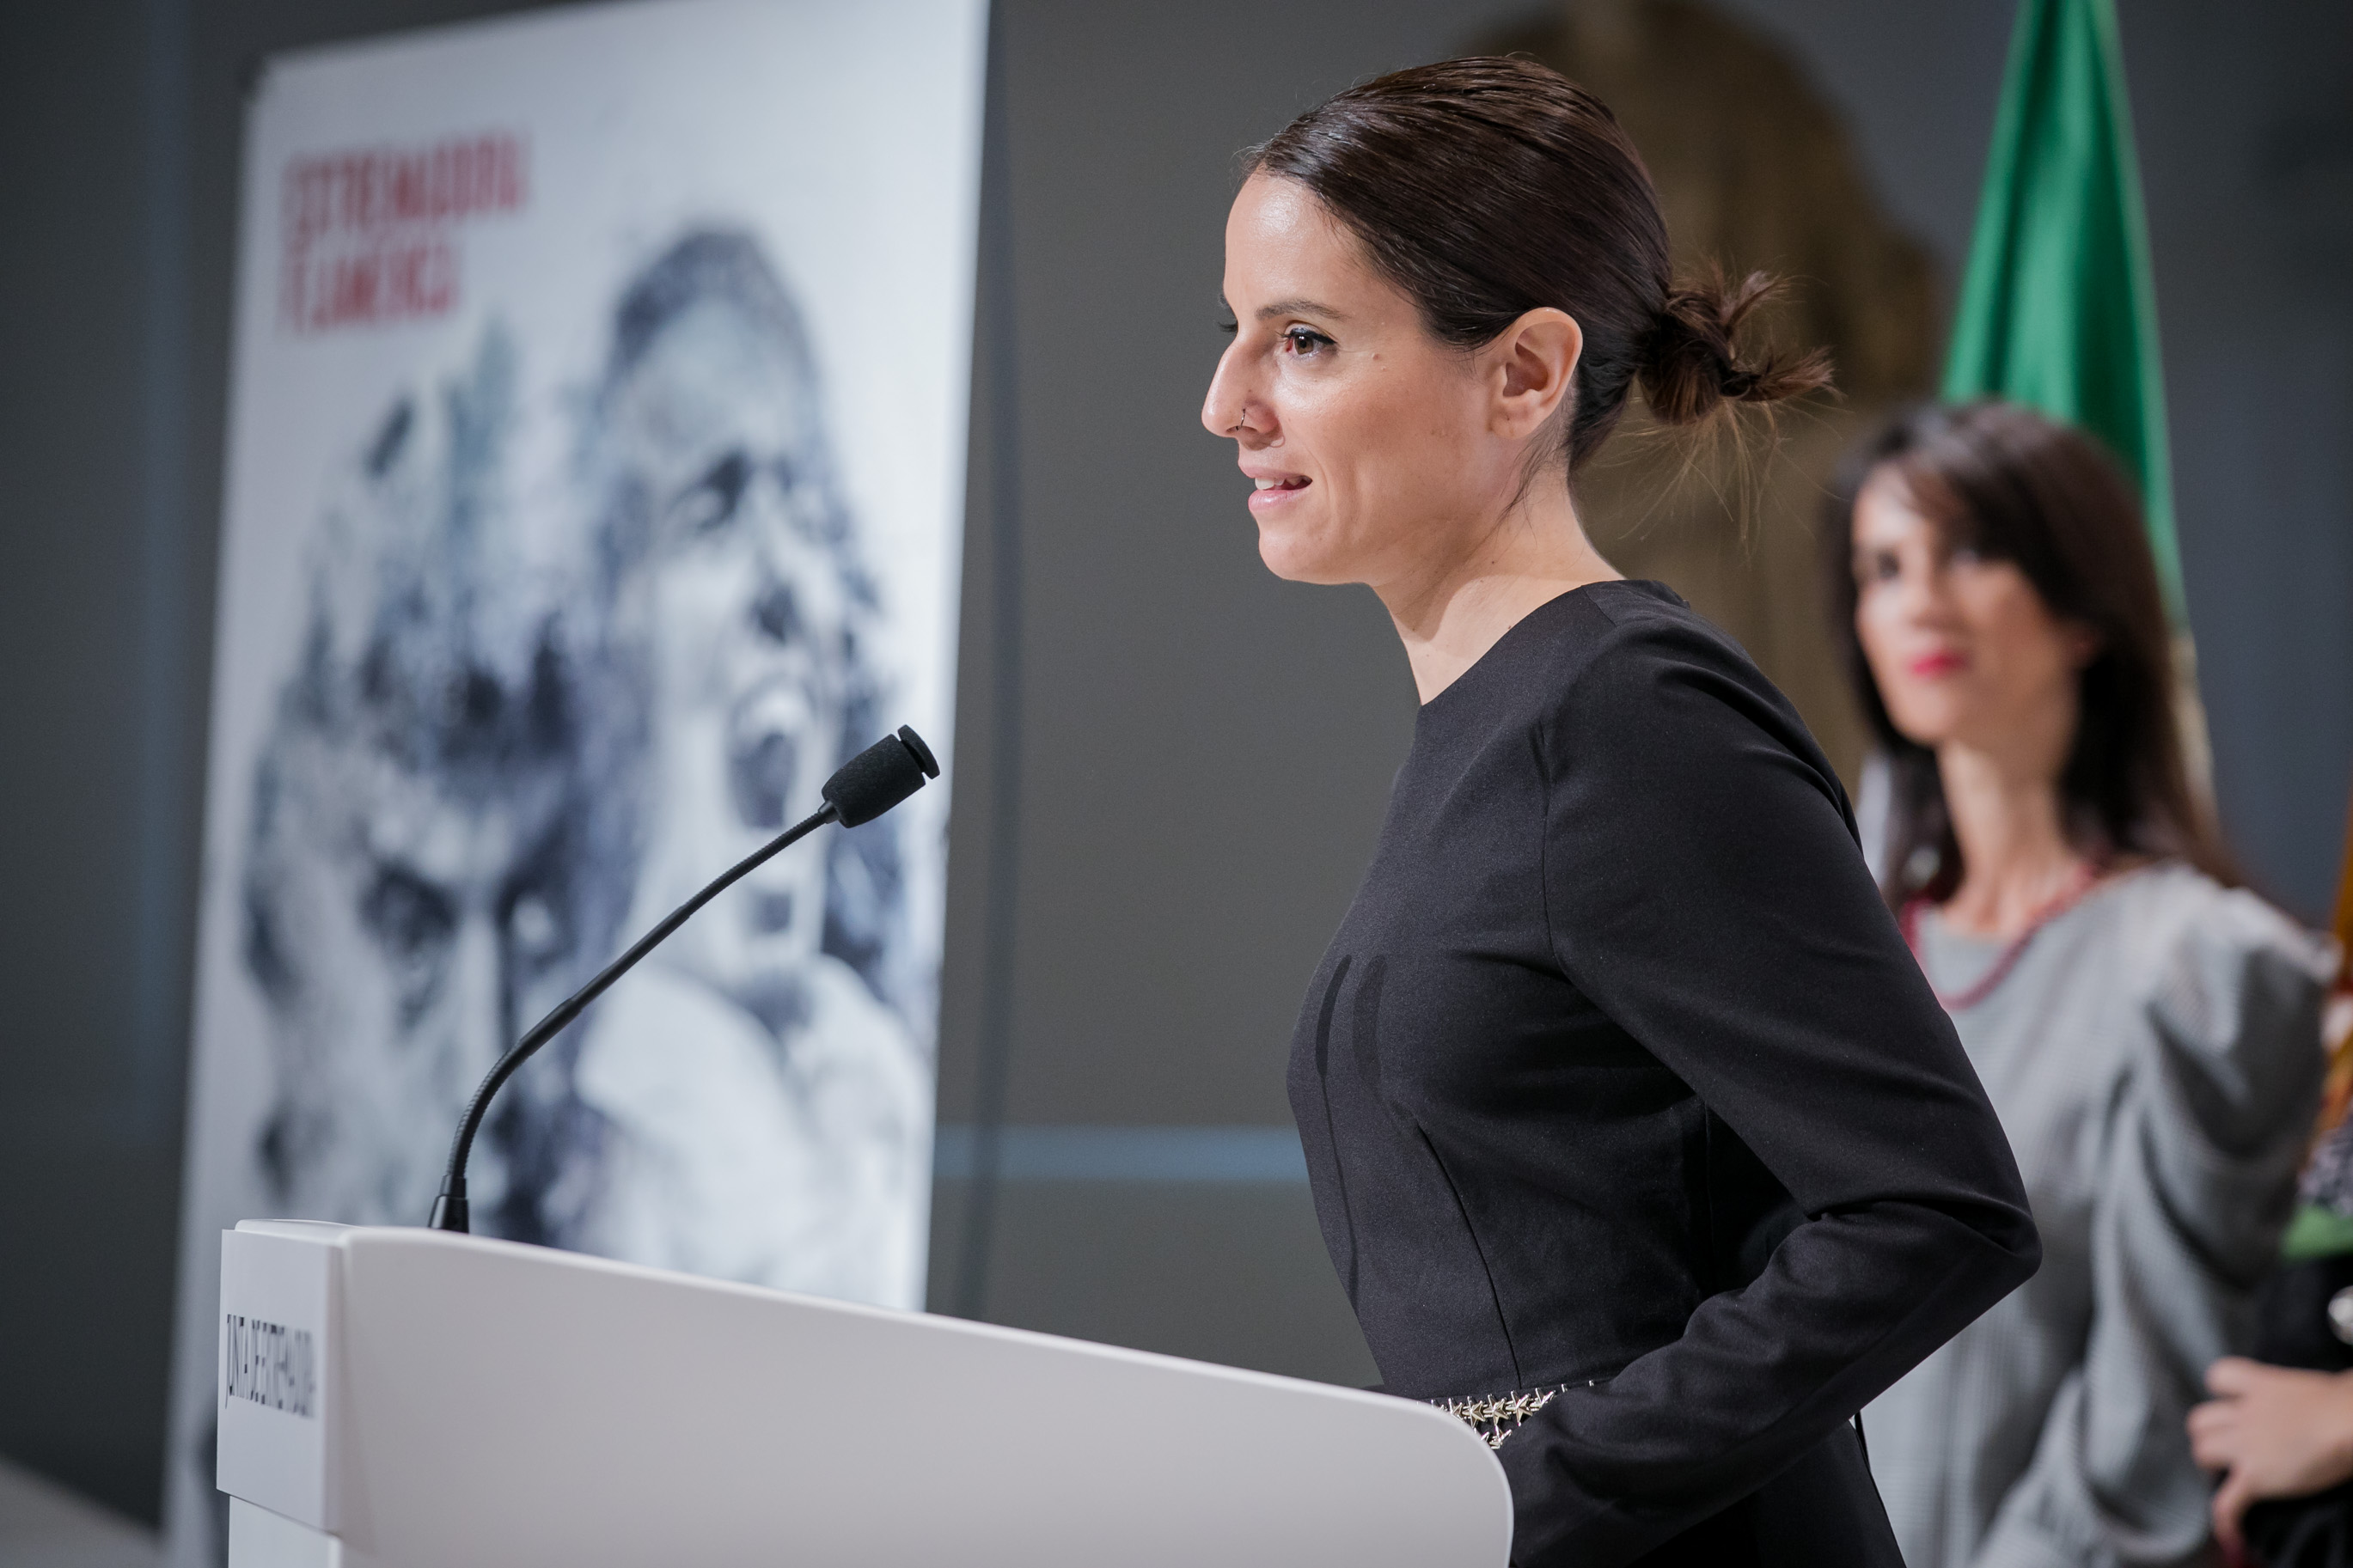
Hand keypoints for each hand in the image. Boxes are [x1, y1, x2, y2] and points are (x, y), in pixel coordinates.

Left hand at [2189, 1357, 2352, 1558]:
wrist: (2348, 1423)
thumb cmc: (2344, 1402)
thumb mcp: (2313, 1386)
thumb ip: (2297, 1390)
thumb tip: (2323, 1397)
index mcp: (2260, 1386)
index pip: (2220, 1376)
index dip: (2221, 1390)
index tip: (2232, 1401)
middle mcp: (2245, 1414)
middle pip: (2200, 1420)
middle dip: (2207, 1433)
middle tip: (2225, 1446)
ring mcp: (2246, 1446)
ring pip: (2202, 1452)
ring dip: (2209, 1465)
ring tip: (2225, 1476)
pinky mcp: (2255, 1478)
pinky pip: (2227, 1502)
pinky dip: (2225, 1517)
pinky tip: (2229, 1531)